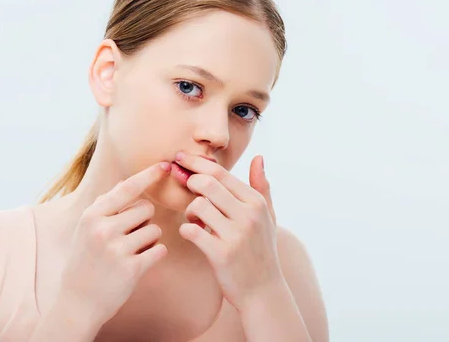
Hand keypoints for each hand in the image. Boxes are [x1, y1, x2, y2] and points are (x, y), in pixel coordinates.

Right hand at [58, 162, 170, 323]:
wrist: (77, 302)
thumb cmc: (86, 260)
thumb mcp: (86, 228)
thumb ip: (107, 205)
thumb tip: (129, 181)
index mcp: (92, 216)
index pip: (127, 188)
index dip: (149, 175)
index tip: (165, 165)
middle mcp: (103, 229)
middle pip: (146, 208)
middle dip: (144, 220)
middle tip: (128, 236)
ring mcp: (117, 249)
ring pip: (154, 229)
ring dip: (149, 240)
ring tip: (130, 252)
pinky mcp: (132, 269)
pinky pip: (159, 250)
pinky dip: (154, 255)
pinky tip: (139, 263)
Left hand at [175, 152, 282, 311]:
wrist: (263, 291)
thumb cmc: (261, 249)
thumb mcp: (268, 216)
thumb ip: (262, 186)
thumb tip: (258, 157)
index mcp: (256, 202)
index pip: (221, 173)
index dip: (196, 163)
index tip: (180, 158)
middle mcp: (248, 215)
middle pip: (206, 184)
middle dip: (190, 184)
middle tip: (187, 191)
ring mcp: (236, 235)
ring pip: (197, 206)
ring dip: (189, 211)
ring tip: (195, 219)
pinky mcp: (221, 254)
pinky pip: (191, 230)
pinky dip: (186, 229)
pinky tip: (192, 233)